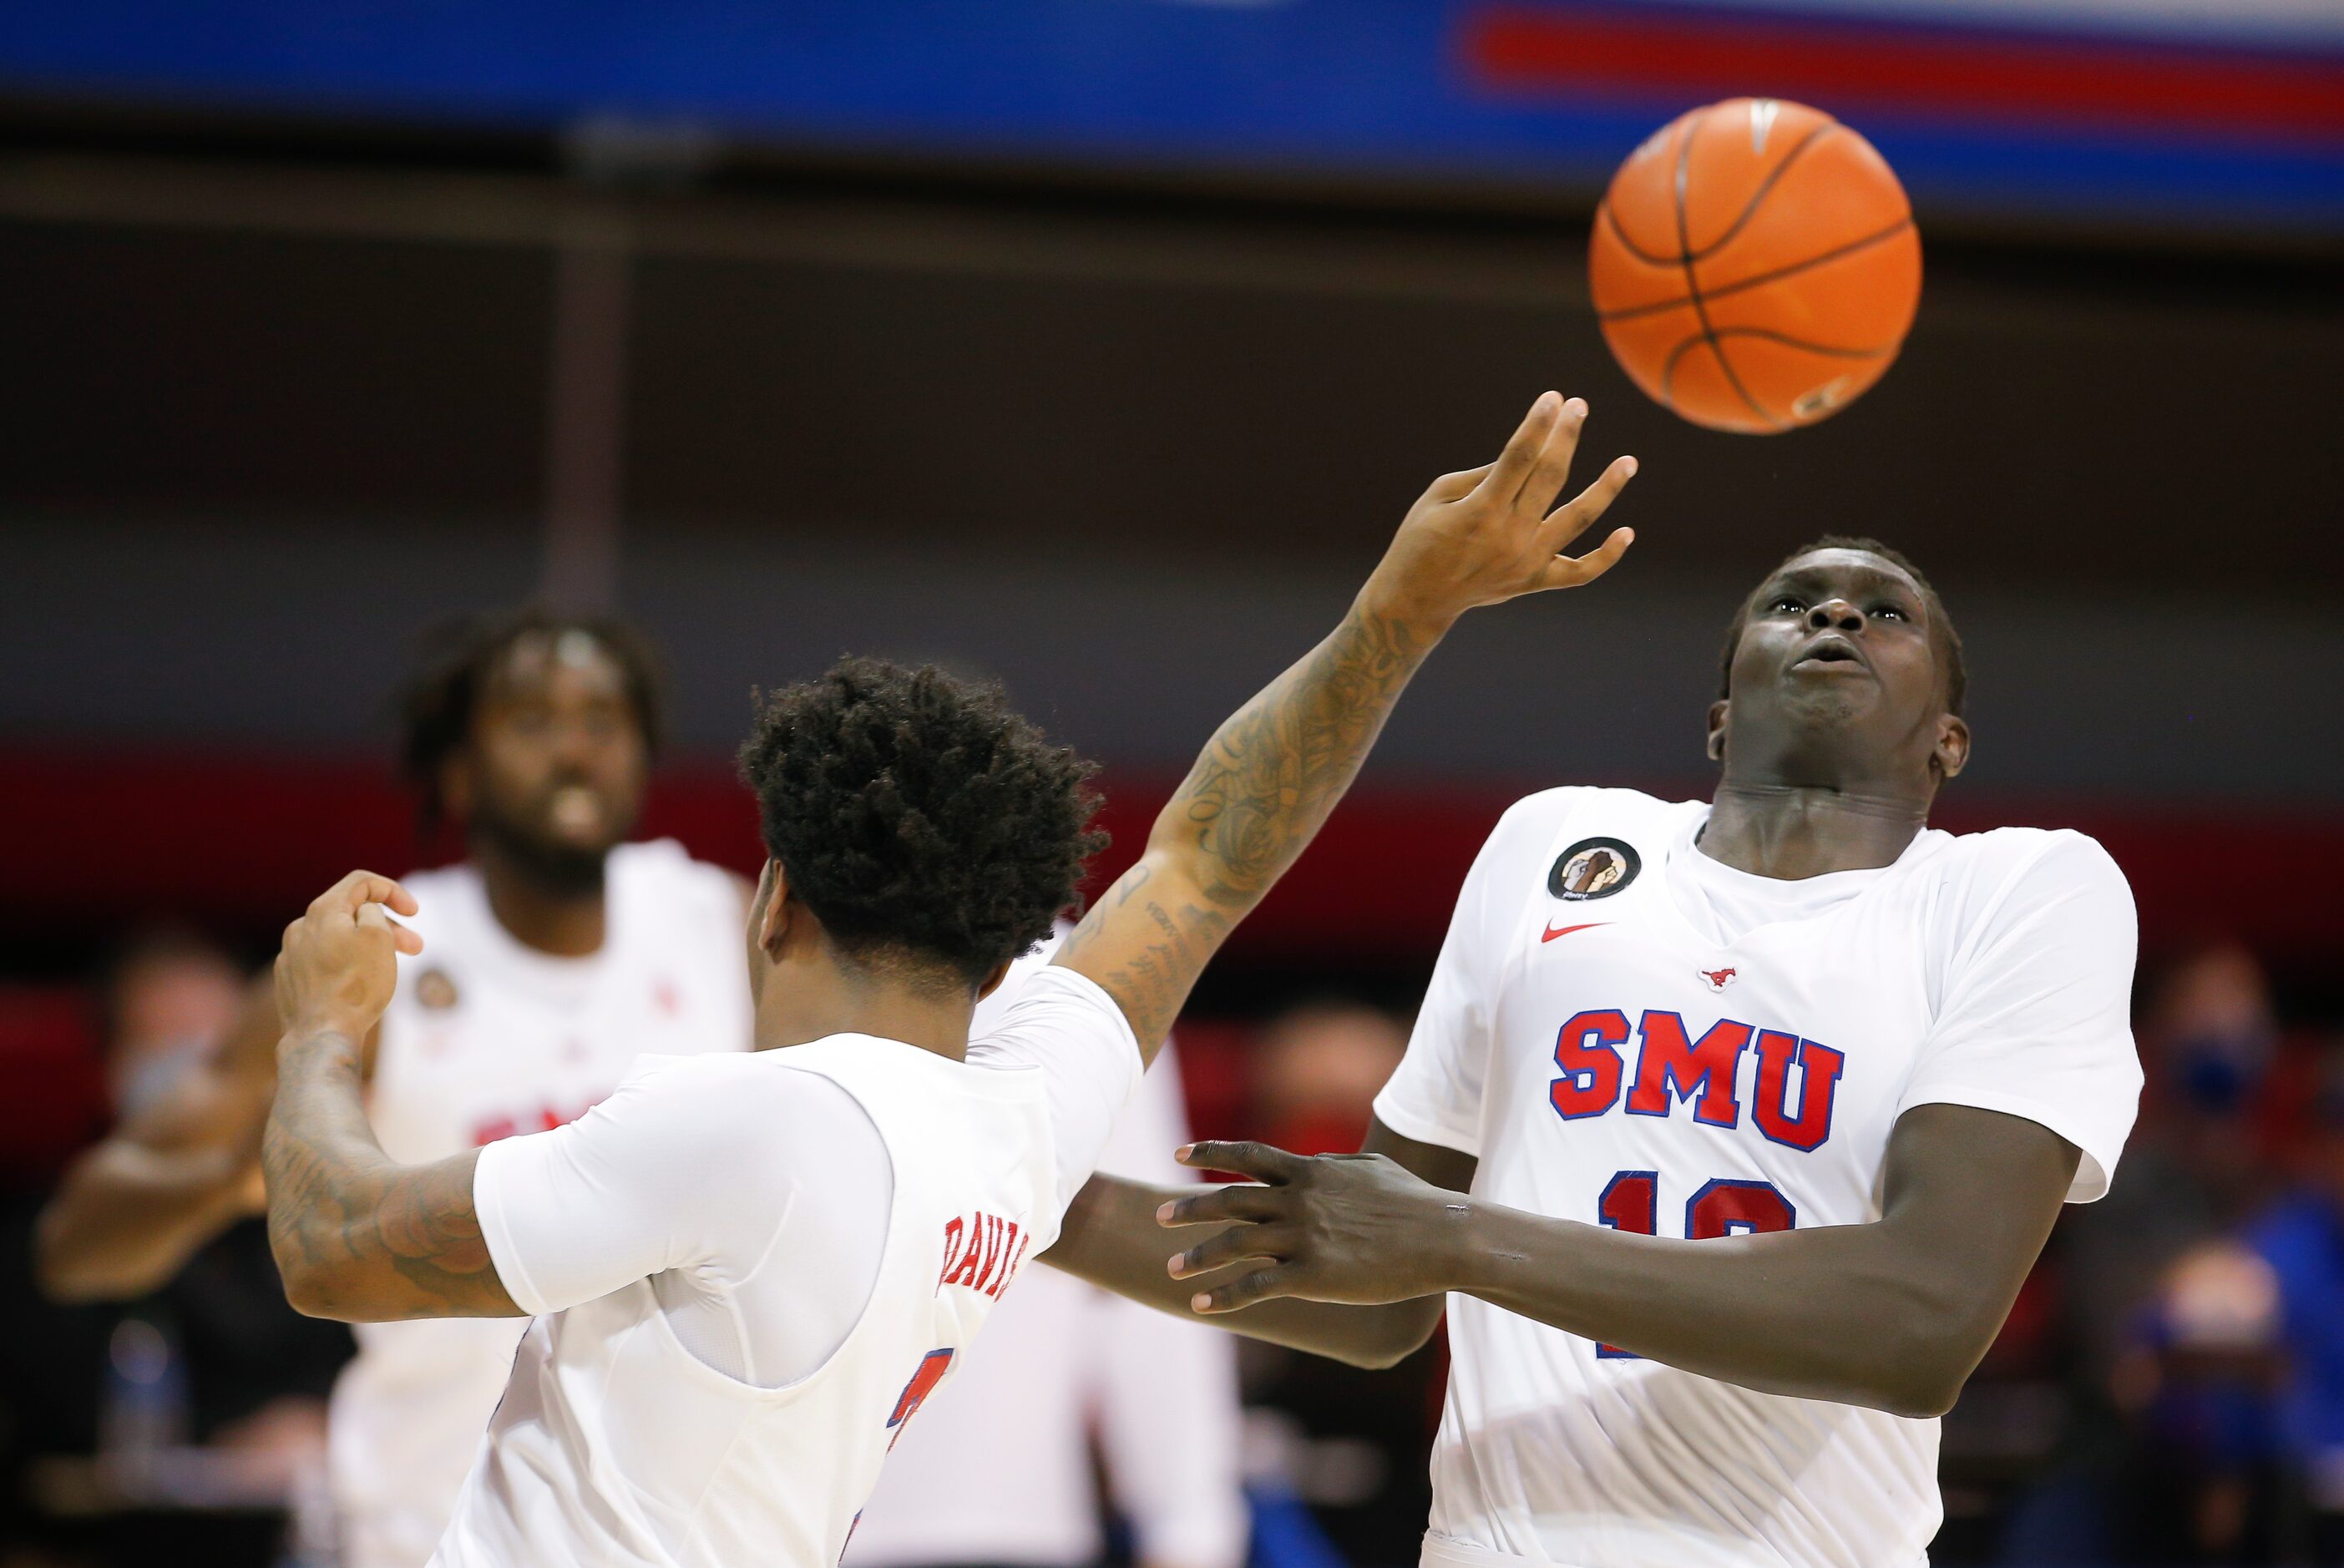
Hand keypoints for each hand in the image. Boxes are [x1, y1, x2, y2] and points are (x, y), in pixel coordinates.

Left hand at [273, 871, 421, 1041]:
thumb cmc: (356, 986)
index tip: (415, 913)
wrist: (321, 1037)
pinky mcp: (289, 981)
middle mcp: (300, 928)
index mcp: (322, 912)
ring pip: (336, 939)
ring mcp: (291, 955)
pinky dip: (345, 964)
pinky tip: (358, 985)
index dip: (392, 891)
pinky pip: (322, 961)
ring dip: (366, 947)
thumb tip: (364, 913)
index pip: (361, 883)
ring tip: (389, 968)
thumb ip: (374, 913)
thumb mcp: (379, 938)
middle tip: (415, 947)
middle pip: (349, 914)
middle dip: (386, 925)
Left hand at [1157, 1140, 1471, 1312]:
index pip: (1248, 1155)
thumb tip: (1316, 1162)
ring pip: (1234, 1244)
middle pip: (1229, 1200)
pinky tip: (1200, 1306)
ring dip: (1197, 1257)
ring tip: (1171, 1269)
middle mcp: (1298, 1200)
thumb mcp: (1371, 1170)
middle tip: (1159, 1215)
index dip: (1210, 1151)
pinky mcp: (1312, 1277)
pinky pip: (1256, 1286)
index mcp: (1310, 1171)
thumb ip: (1335, 1164)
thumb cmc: (1413, 1203)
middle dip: (1190, 1208)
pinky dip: (1224, 1296)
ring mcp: (1303, 1238)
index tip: (1179, 1153)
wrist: (1440, 1237)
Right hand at [1358, 391, 1636, 634]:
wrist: (1417, 600)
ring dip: (1606, 488)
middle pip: (1551, 477)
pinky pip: (1579, 571)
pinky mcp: (1534, 581)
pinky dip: (1607, 556)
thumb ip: (1483, 475)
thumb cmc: (1420, 540)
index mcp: (1480, 510)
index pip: (1519, 457)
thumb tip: (1527, 455)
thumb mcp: (1438, 498)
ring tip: (1629, 462)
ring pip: (1578, 519)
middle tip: (1579, 406)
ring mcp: (1526, 561)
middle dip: (1566, 436)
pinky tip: (1627, 532)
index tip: (1553, 398)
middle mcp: (1509, 535)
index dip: (1538, 424)